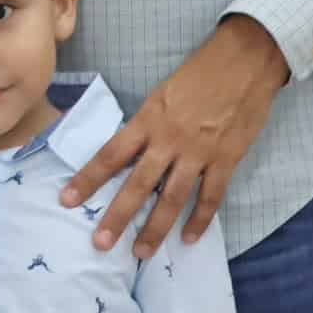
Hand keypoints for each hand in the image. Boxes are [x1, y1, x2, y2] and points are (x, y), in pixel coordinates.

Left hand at [61, 16, 286, 256]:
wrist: (245, 59)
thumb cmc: (202, 71)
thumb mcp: (163, 93)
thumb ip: (148, 124)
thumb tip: (130, 152)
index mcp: (149, 119)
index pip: (110, 154)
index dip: (88, 178)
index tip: (67, 199)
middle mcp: (169, 139)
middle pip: (137, 184)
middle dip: (117, 216)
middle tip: (100, 243)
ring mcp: (199, 152)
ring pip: (172, 198)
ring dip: (155, 228)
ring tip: (140, 253)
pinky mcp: (226, 159)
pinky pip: (210, 196)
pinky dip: (200, 220)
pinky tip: (188, 239)